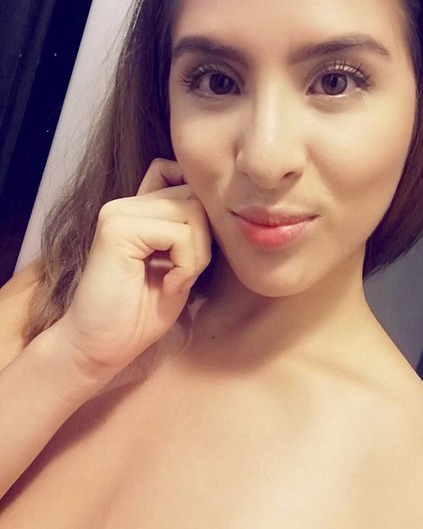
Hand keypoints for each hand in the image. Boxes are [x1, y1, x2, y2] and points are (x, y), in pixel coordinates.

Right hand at [55, 158, 211, 375]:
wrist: (99, 347)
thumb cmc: (140, 314)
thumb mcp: (178, 265)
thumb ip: (189, 232)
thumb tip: (219, 207)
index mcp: (138, 209)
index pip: (185, 181)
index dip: (203, 215)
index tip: (194, 254)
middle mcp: (126, 204)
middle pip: (195, 195)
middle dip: (204, 238)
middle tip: (185, 275)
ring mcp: (119, 213)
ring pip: (193, 211)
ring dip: (197, 254)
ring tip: (176, 281)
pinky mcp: (118, 230)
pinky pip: (180, 234)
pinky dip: (187, 265)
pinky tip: (168, 287)